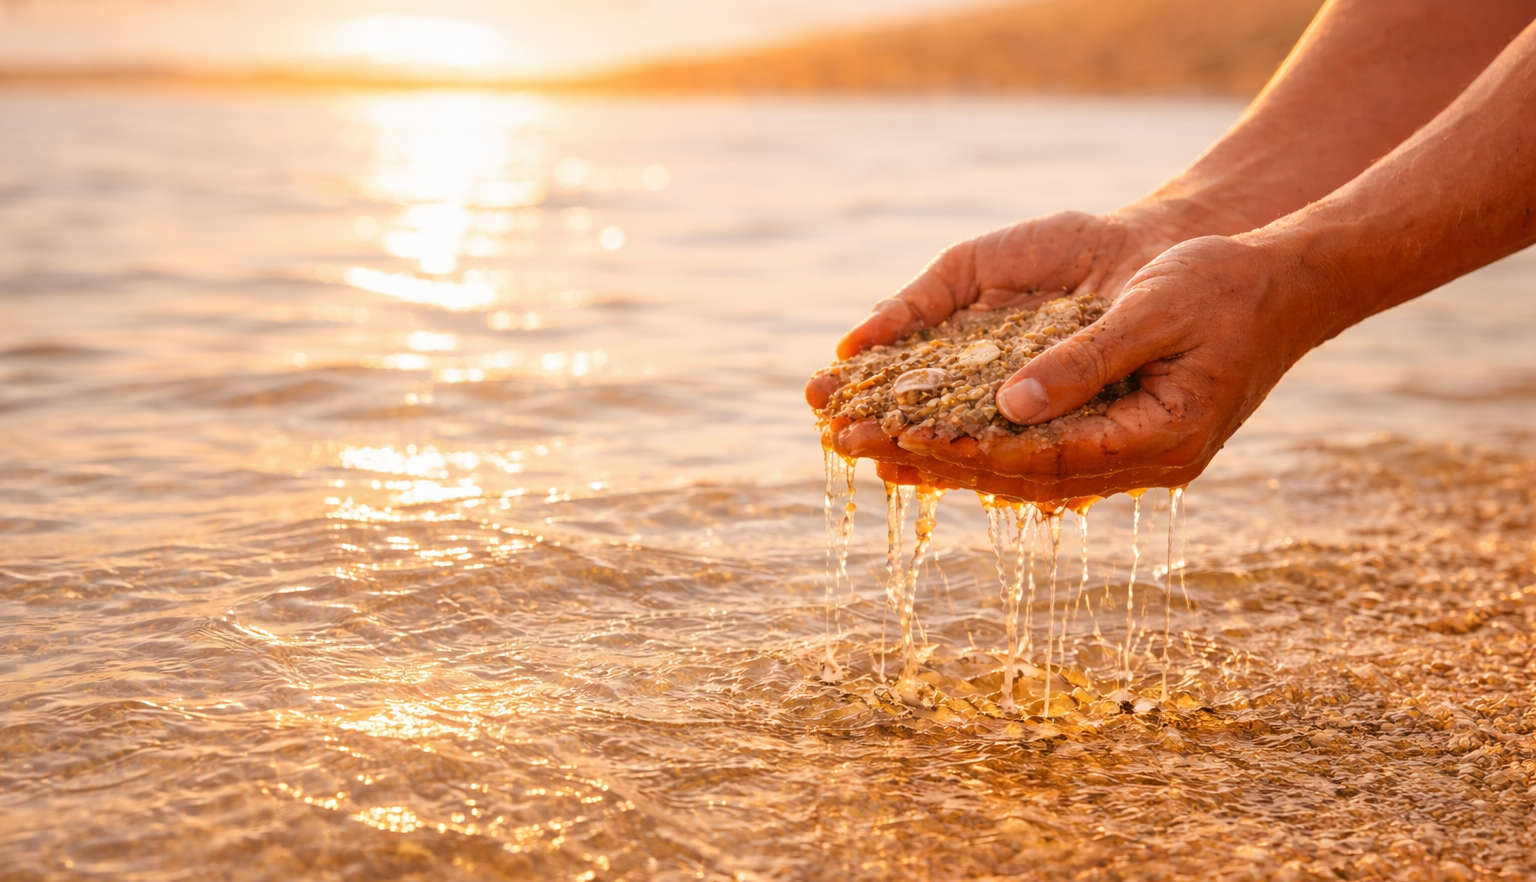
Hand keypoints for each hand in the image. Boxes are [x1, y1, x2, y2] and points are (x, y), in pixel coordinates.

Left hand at [834, 234, 1324, 500]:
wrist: (1288, 284)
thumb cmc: (1225, 284)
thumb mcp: (1154, 309)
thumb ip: (1085, 360)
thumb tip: (1009, 407)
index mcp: (1162, 436)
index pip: (1046, 455)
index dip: (971, 451)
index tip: (903, 438)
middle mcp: (1149, 462)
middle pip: (1026, 476)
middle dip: (941, 466)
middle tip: (862, 455)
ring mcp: (1141, 458)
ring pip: (1031, 474)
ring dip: (957, 468)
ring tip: (881, 462)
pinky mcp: (1130, 440)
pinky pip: (1049, 458)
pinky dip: (994, 454)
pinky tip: (944, 454)